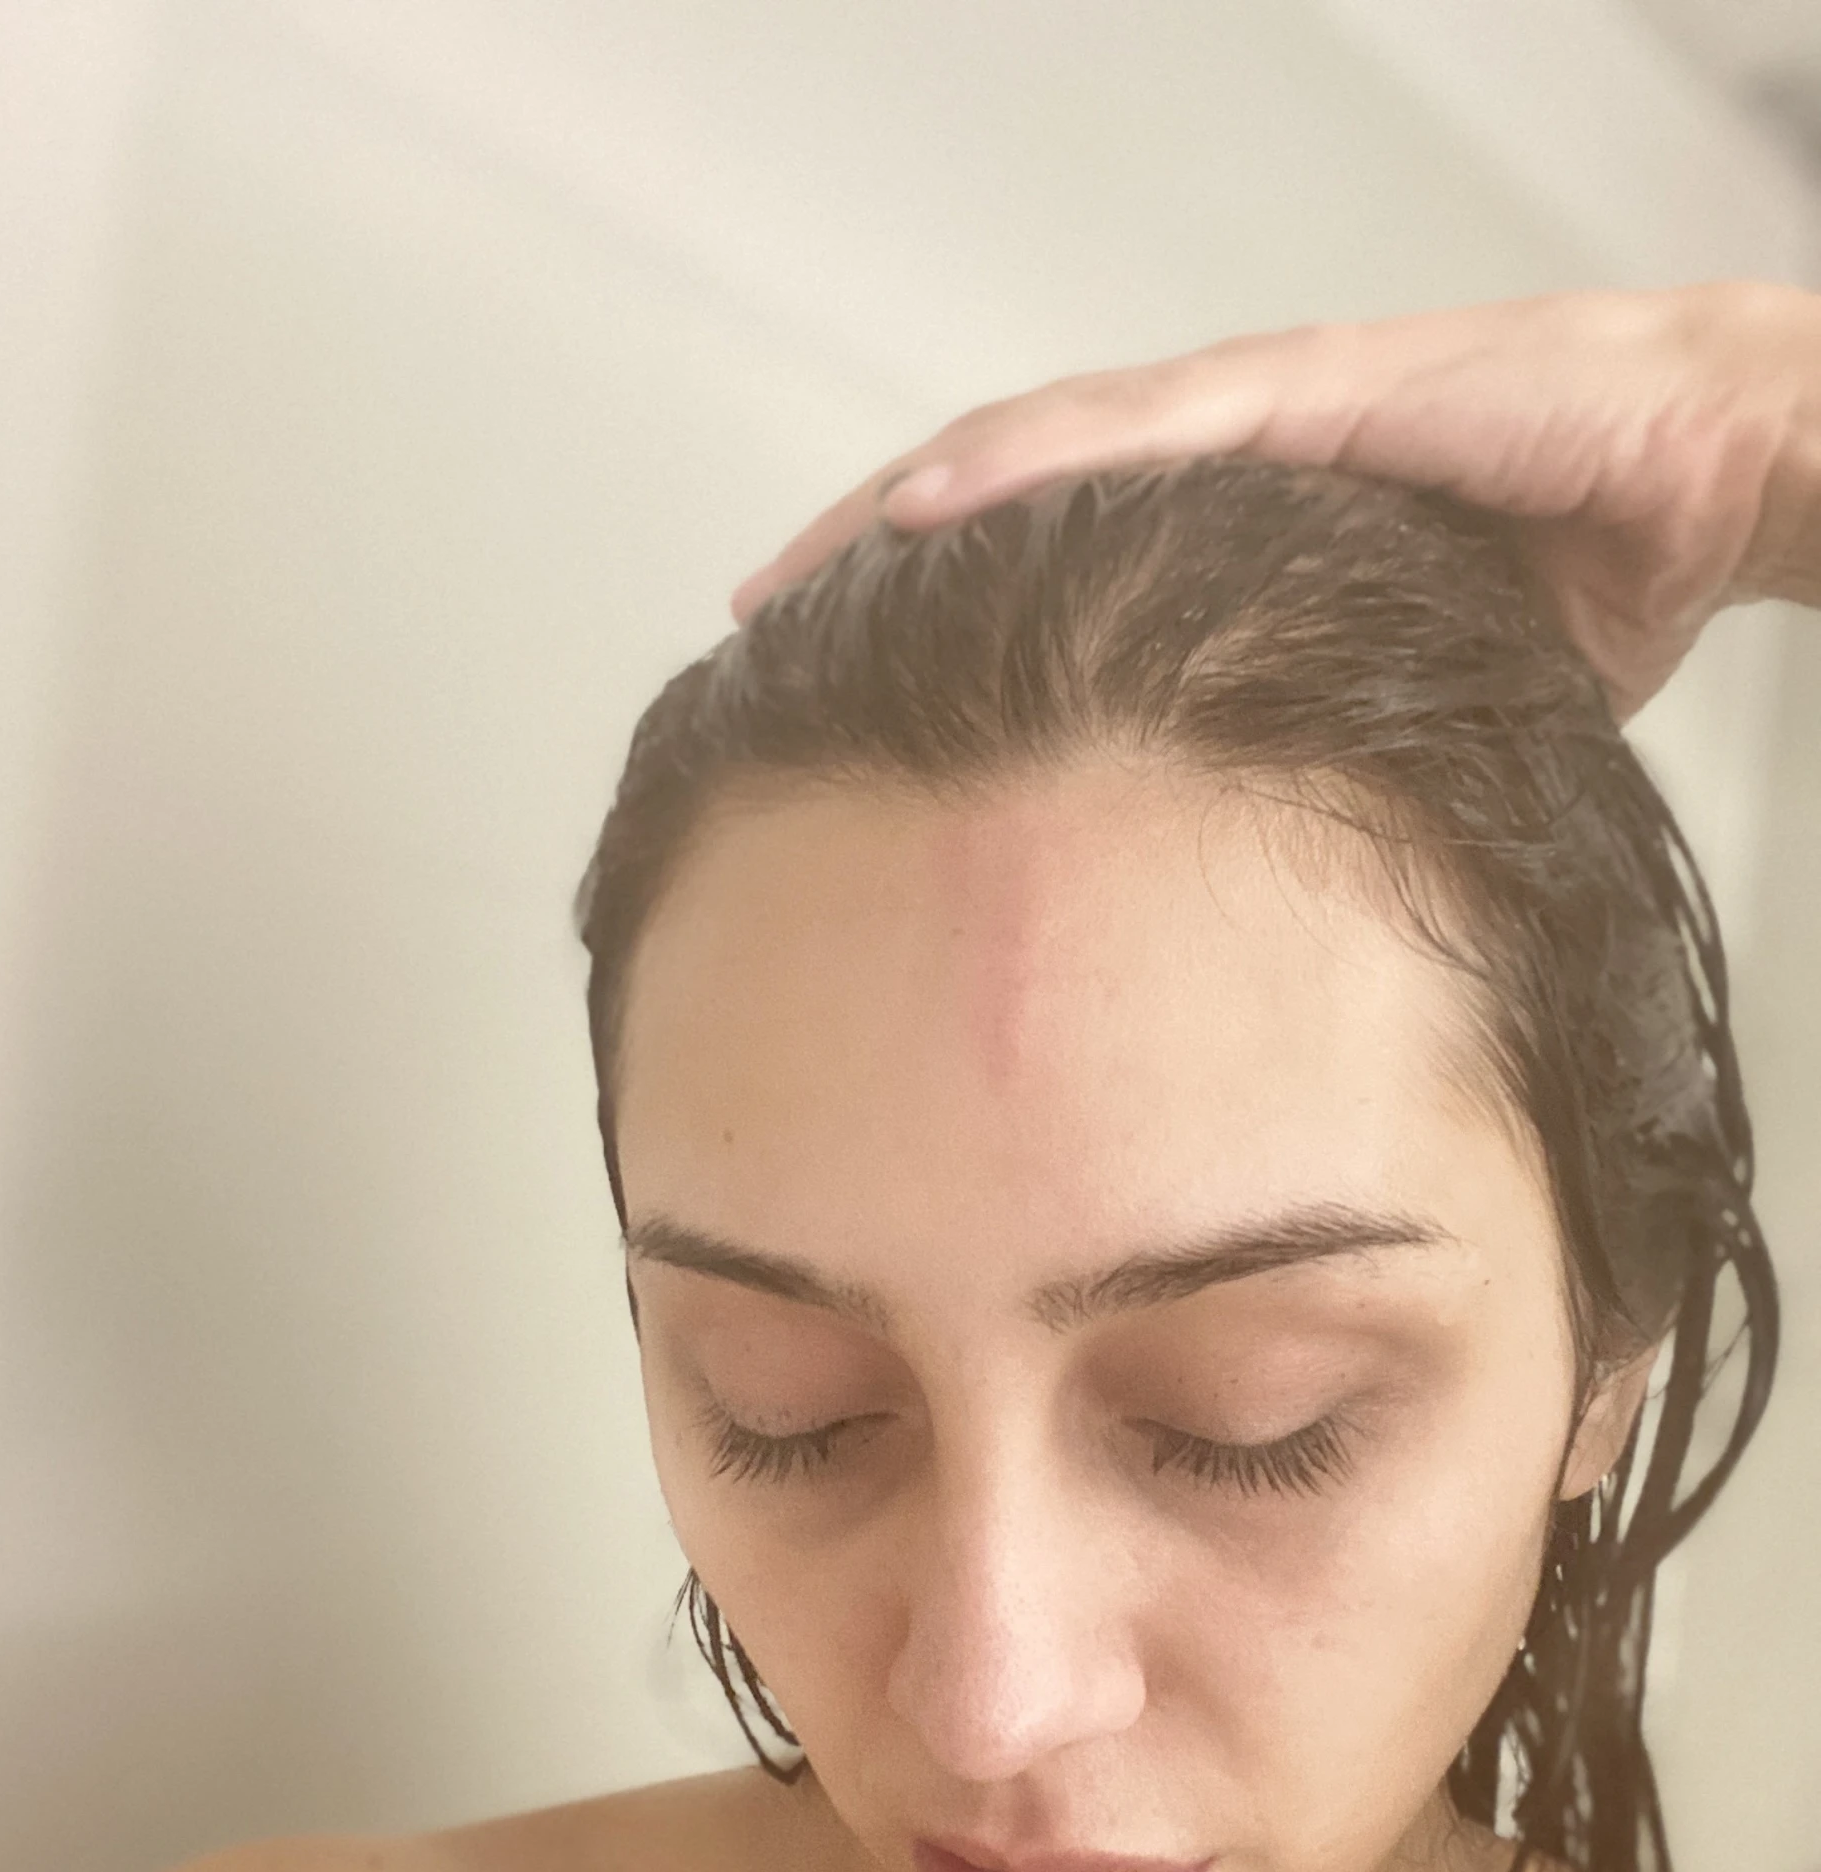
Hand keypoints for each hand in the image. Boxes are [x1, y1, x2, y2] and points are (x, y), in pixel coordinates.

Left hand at [730, 283, 1820, 716]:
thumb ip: (1296, 765)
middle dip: (857, 572)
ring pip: (1027, 454)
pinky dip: (1021, 465)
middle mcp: (1207, 464)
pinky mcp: (1307, 391)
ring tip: (786, 581)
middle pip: (990, 506)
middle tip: (743, 645)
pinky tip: (921, 507)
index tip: (813, 707)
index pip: (1030, 577)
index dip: (915, 628)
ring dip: (895, 517)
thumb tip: (1226, 908)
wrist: (1700, 474)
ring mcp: (1246, 412)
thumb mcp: (1391, 705)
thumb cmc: (1560, 581)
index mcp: (1216, 540)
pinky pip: (1137, 428)